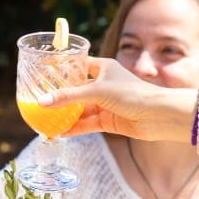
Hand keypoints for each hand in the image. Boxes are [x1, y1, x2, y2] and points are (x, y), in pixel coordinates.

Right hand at [39, 57, 195, 142]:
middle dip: (59, 97)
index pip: (78, 65)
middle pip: (76, 90)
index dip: (62, 70)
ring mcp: (105, 104)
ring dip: (65, 115)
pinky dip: (74, 128)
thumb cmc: (133, 94)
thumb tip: (42, 102)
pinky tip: (59, 132)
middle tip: (39, 101)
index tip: (44, 74)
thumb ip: (68, 97)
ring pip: (80, 109)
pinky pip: (86, 124)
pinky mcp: (108, 121)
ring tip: (45, 120)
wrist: (159, 116)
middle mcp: (103, 85)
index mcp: (103, 68)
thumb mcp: (96, 92)